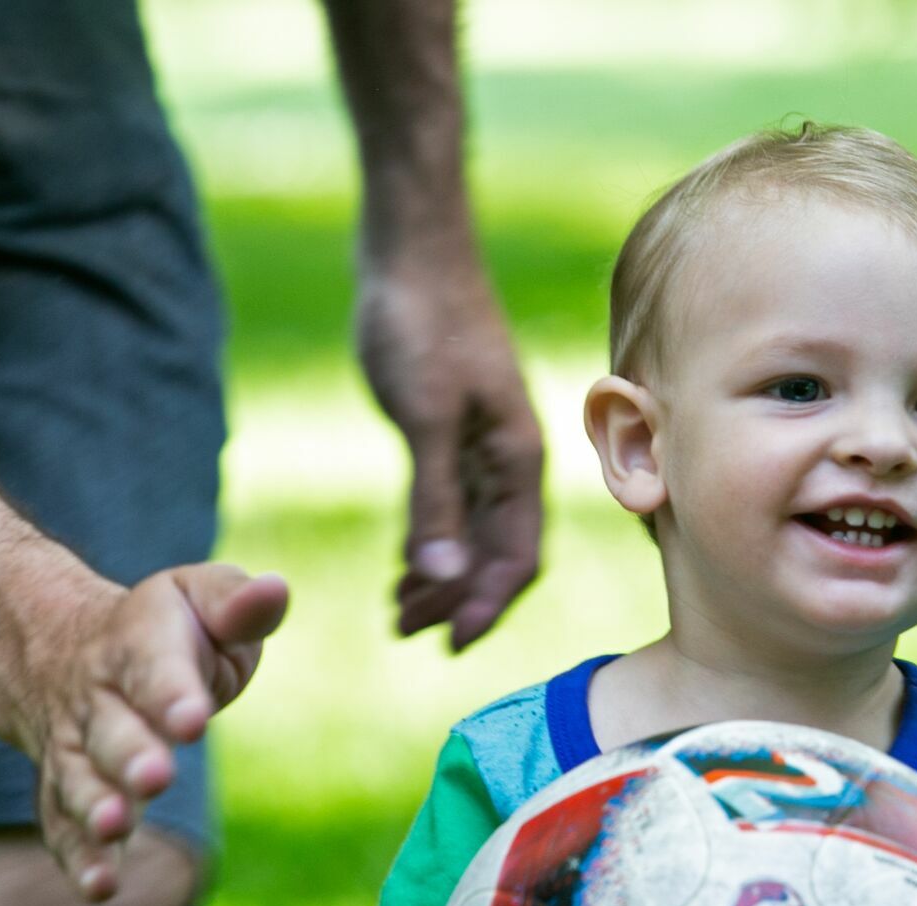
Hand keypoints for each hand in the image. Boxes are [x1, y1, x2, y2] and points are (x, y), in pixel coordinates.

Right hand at [17, 563, 287, 901]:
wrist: (62, 646)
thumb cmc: (166, 627)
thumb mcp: (200, 596)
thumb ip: (237, 602)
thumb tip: (277, 590)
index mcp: (138, 646)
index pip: (154, 669)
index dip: (172, 693)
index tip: (193, 718)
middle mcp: (99, 701)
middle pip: (112, 731)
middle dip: (131, 756)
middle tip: (155, 778)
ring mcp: (77, 749)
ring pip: (79, 781)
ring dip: (96, 808)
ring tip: (115, 827)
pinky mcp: (66, 790)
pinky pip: (64, 826)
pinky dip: (80, 858)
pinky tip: (101, 889)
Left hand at [356, 258, 543, 650]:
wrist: (412, 250)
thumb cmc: (424, 322)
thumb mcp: (426, 415)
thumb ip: (435, 498)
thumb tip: (442, 577)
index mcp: (519, 459)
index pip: (516, 556)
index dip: (487, 605)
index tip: (450, 644)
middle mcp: (510, 461)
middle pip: (496, 554)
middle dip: (458, 600)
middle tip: (405, 633)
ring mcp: (484, 447)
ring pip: (474, 535)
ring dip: (441, 578)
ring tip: (397, 613)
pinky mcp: (455, 432)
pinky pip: (454, 507)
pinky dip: (432, 542)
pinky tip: (402, 565)